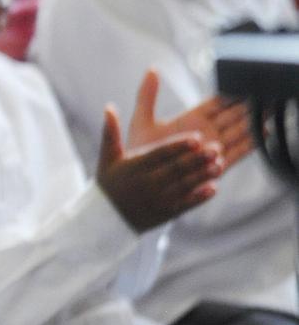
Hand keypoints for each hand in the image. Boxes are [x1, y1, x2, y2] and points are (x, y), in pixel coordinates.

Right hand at [96, 98, 223, 232]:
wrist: (106, 218)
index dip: (179, 146)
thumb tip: (109, 107)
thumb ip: (110, 132)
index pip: (160, 153)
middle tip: (216, 147)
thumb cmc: (109, 182)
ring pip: (184, 185)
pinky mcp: (166, 213)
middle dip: (197, 158)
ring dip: (203, 175)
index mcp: (135, 166)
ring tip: (219, 164)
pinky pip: (186, 204)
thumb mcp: (107, 156)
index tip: (196, 138)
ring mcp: (158, 199)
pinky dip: (200, 196)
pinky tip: (214, 187)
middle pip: (176, 168)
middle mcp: (147, 183)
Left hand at [128, 69, 255, 169]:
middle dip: (249, 105)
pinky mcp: (216, 165)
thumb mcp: (142, 119)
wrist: (141, 181)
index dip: (231, 93)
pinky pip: (238, 152)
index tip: (245, 82)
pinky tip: (264, 133)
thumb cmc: (140, 151)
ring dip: (254, 121)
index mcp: (190, 119)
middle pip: (233, 115)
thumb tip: (151, 69)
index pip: (216, 103)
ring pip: (239, 131)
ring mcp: (212, 148)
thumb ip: (147, 95)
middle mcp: (205, 133)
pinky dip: (251, 143)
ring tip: (270, 110)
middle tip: (265, 94)